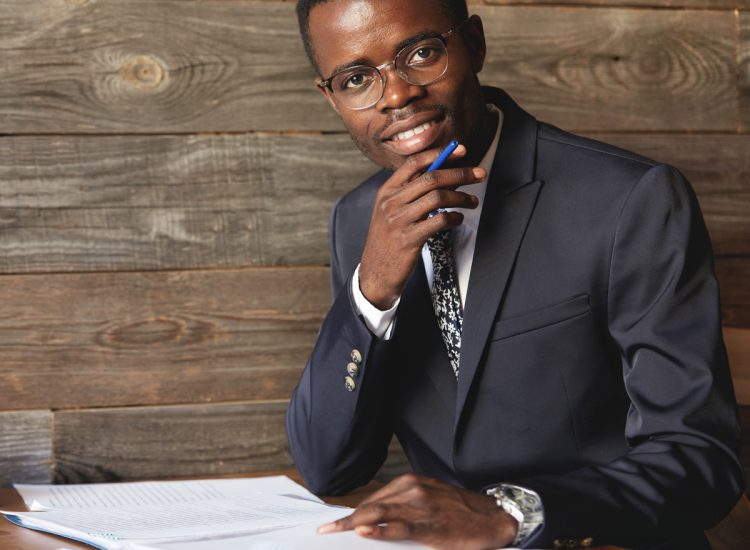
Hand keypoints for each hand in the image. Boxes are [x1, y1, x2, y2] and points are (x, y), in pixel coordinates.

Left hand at [317, 474, 517, 548]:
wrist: (492, 518)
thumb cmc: (458, 511)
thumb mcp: (430, 498)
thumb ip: (404, 505)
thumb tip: (374, 520)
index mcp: (411, 483)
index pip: (374, 499)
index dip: (352, 511)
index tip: (332, 521)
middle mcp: (413, 491)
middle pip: (371, 506)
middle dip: (346, 519)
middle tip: (325, 530)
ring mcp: (421, 507)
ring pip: (380, 515)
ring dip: (354, 524)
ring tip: (334, 532)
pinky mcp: (430, 525)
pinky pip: (400, 528)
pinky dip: (381, 530)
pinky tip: (365, 533)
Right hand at [358, 145, 484, 308]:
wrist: (376, 274)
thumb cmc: (389, 241)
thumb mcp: (392, 212)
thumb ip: (413, 193)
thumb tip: (447, 175)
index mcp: (386, 191)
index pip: (414, 163)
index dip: (440, 153)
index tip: (461, 151)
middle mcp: (391, 203)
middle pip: (431, 178)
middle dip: (460, 173)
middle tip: (479, 174)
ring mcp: (399, 221)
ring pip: (437, 197)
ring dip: (461, 197)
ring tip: (472, 201)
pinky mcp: (409, 239)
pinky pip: (438, 221)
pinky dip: (454, 217)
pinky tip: (458, 219)